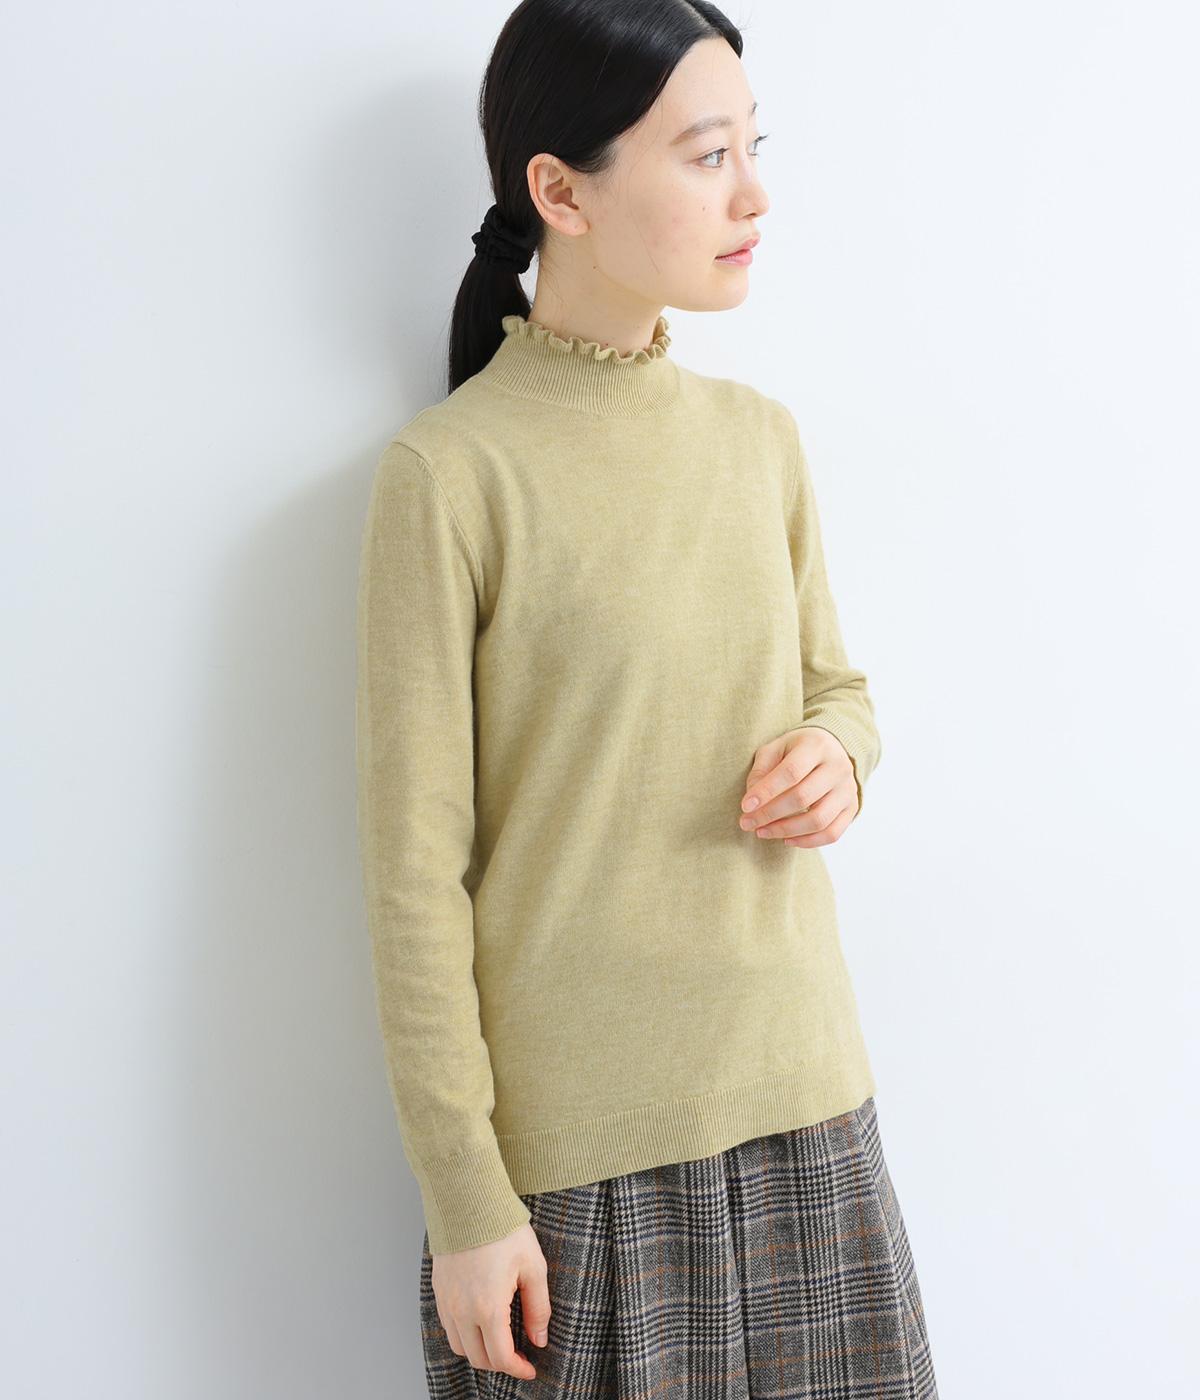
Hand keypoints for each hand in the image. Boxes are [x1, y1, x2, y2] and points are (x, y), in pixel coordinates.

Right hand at [432, 1222, 551, 1379]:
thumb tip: (539, 1339)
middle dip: (501, 1363)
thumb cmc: (504, 1230)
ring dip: (480, 1351)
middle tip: (518, 1354)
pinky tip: (480, 1321)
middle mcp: (462, 1310)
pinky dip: (464, 1334)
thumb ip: (538, 1308)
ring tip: (499, 1339)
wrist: (469, 1201)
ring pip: (460, 1347)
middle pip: (478, 1358)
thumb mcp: (533, 1267)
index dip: (518, 1369)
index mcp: (488, 1307)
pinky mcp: (438, 1291)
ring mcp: (446, 1302)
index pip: (500, 1357)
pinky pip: (448, 1327)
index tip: (530, 1367)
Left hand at [740, 727, 858, 846]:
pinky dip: (807, 842)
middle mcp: (838, 766)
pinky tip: (786, 840)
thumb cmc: (796, 750)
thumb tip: (752, 801)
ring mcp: (848, 789)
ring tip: (762, 832)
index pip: (791, 772)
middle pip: (802, 797)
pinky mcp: (852, 807)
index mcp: (817, 745)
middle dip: (770, 814)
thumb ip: (761, 770)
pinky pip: (832, 833)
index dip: (766, 791)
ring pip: (818, 820)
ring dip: (786, 831)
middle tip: (746, 823)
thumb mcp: (776, 748)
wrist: (831, 749)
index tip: (745, 806)